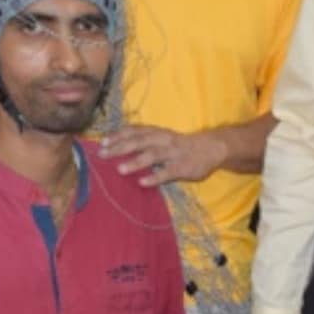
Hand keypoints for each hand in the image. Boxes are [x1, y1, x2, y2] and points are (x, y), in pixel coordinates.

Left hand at [99, 125, 227, 186]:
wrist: (210, 148)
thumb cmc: (180, 144)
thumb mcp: (162, 137)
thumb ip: (144, 139)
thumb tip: (117, 145)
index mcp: (156, 132)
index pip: (134, 131)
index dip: (118, 135)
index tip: (102, 142)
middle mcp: (163, 139)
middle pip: (138, 142)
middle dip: (119, 148)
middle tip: (102, 155)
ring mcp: (173, 153)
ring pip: (152, 155)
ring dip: (135, 161)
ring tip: (119, 169)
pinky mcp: (183, 167)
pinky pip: (167, 172)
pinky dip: (154, 177)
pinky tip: (142, 182)